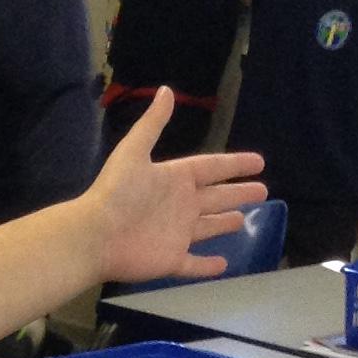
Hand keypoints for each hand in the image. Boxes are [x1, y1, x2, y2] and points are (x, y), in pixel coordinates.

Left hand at [89, 88, 264, 287]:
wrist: (95, 235)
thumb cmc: (115, 193)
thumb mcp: (134, 151)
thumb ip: (153, 123)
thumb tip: (166, 91)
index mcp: (174, 178)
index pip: (211, 168)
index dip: (235, 165)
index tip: (258, 162)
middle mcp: (179, 205)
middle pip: (215, 197)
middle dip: (238, 194)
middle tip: (263, 191)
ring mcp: (176, 233)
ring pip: (208, 228)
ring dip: (225, 224)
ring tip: (244, 220)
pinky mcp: (170, 260)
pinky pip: (194, 264)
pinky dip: (209, 266)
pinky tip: (226, 264)